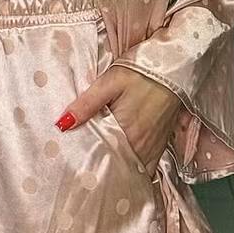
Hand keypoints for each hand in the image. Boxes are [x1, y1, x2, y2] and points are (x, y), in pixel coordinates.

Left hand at [55, 64, 182, 174]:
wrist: (171, 65)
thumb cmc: (139, 72)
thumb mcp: (108, 83)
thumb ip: (86, 105)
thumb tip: (62, 124)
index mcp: (128, 134)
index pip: (106, 160)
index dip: (90, 163)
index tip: (76, 162)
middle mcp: (144, 146)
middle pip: (120, 167)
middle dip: (104, 167)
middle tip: (84, 164)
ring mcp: (155, 146)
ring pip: (134, 167)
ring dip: (119, 166)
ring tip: (100, 162)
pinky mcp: (162, 142)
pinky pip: (147, 163)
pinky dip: (134, 164)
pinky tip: (122, 157)